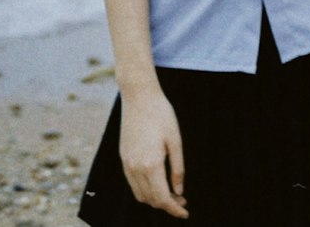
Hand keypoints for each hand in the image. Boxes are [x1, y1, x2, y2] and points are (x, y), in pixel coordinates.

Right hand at [119, 84, 187, 218]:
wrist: (139, 95)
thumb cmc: (161, 114)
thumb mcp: (175, 140)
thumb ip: (178, 168)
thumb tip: (179, 192)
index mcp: (151, 164)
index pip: (162, 198)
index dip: (174, 209)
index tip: (185, 213)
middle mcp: (135, 168)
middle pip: (151, 200)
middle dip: (167, 205)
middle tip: (182, 200)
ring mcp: (127, 163)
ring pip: (140, 194)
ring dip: (155, 199)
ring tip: (171, 192)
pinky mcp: (123, 157)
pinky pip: (132, 183)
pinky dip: (144, 190)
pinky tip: (156, 182)